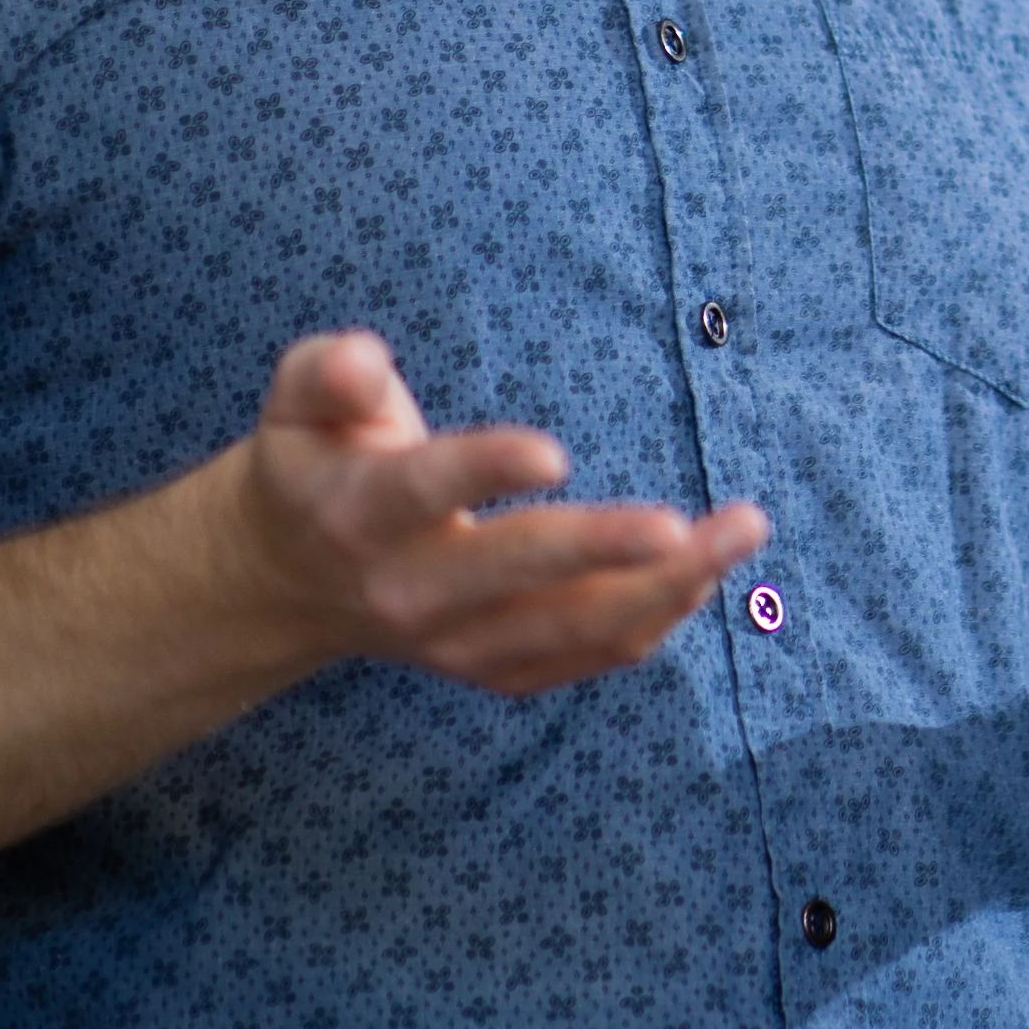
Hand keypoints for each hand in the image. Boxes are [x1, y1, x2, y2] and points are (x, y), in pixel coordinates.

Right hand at [222, 331, 767, 694]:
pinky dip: (651, 620)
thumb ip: (327, 372)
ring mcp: (452, 643)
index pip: (426, 490)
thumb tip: (362, 357)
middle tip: (695, 523)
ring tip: (742, 530)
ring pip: (569, 628)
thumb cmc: (317, 458)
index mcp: (361, 510)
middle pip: (517, 572)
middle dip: (609, 547)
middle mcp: (407, 589)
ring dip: (664, 586)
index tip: (556, 454)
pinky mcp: (492, 670)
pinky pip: (584, 657)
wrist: (286, 579)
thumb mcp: (296, 402)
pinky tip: (707, 573)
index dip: (487, 470)